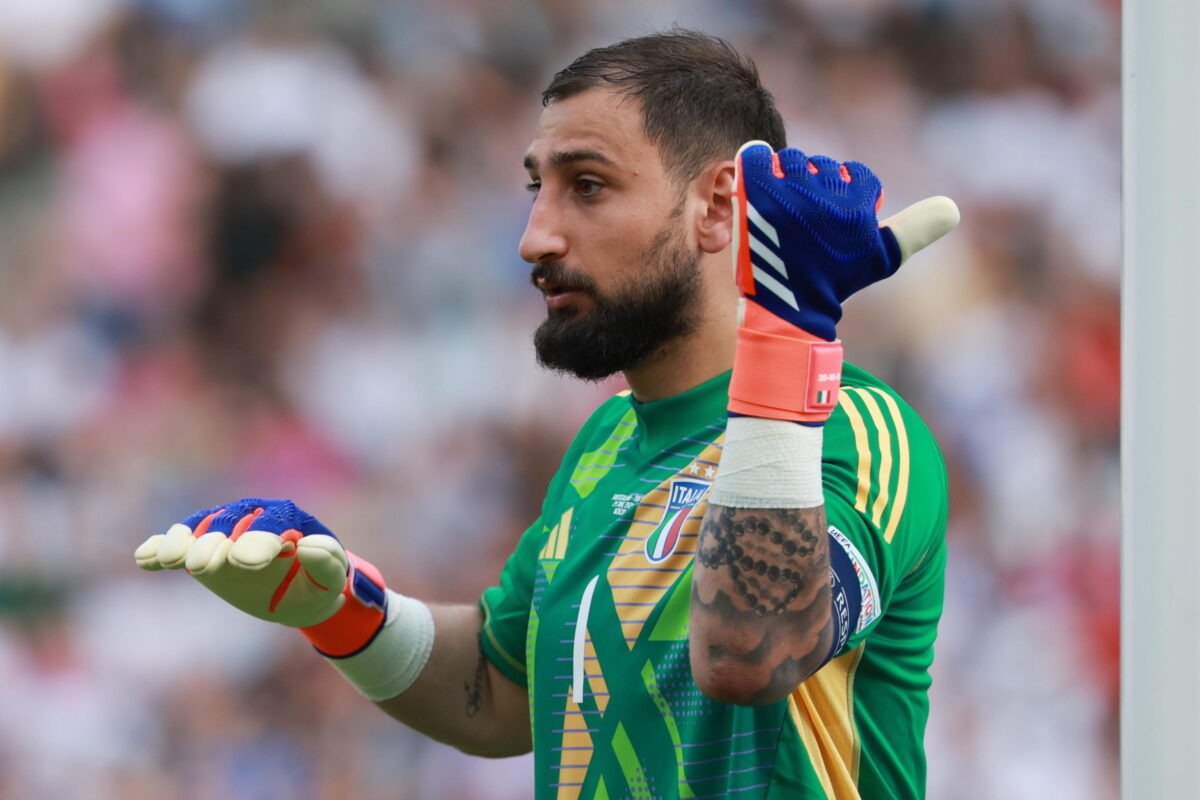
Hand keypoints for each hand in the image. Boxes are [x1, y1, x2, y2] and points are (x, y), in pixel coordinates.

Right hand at [135, 498, 385, 653]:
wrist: (296, 593)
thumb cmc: (318, 583)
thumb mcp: (332, 578)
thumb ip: (328, 562)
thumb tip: (307, 547)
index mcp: (287, 518)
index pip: (271, 522)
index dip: (257, 539)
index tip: (243, 563)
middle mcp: (251, 517)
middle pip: (229, 523)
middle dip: (215, 542)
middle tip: (200, 567)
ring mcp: (223, 532)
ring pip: (201, 529)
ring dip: (185, 542)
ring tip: (173, 560)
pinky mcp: (201, 548)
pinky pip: (177, 544)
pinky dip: (161, 549)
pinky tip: (145, 559)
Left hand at [734, 141, 958, 340]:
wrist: (788, 307)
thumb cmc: (836, 283)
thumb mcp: (881, 258)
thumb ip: (915, 229)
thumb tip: (952, 208)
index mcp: (856, 207)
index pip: (855, 175)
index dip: (844, 196)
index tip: (831, 222)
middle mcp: (824, 196)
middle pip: (821, 165)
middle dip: (816, 187)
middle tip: (803, 220)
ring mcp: (785, 195)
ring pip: (791, 160)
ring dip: (787, 178)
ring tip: (782, 210)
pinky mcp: (753, 195)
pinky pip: (754, 156)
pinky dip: (756, 163)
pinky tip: (760, 186)